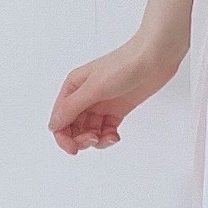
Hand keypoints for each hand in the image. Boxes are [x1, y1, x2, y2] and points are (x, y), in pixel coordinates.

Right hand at [48, 31, 180, 155]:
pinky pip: (106, 130)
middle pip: (74, 128)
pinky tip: (115, 136)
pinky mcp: (117, 110)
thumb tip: (53, 125)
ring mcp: (101, 104)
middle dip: (81, 139)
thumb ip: (72, 107)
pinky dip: (108, 137)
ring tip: (109, 137)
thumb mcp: (94, 87)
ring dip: (97, 140)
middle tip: (94, 140)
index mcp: (73, 87)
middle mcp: (85, 96)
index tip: (73, 149)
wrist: (154, 58)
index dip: (63, 137)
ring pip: (90, 131)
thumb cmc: (124, 65)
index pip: (60, 119)